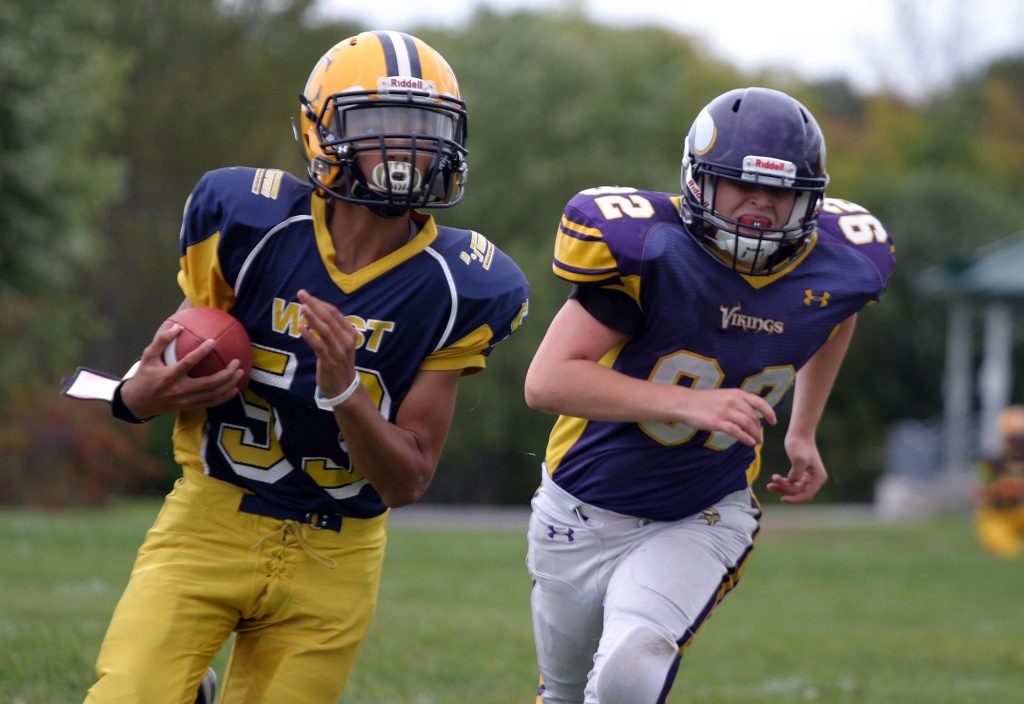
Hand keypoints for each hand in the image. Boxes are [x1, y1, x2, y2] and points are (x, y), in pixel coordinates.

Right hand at [120, 323, 243, 417]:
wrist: (136, 404)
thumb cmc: (143, 377)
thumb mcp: (147, 357)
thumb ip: (161, 341)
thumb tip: (177, 326)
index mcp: (169, 376)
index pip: (188, 363)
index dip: (202, 352)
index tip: (213, 341)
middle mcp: (180, 390)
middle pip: (209, 383)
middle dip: (226, 373)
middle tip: (237, 362)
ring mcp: (186, 400)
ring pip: (213, 395)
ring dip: (229, 384)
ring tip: (240, 373)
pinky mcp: (189, 406)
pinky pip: (211, 403)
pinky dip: (224, 397)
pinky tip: (235, 389)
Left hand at [297, 289, 358, 398]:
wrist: (344, 388)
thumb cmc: (339, 363)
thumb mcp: (340, 344)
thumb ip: (331, 330)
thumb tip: (312, 314)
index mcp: (350, 333)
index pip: (334, 313)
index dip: (320, 302)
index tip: (307, 295)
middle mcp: (346, 340)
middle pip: (329, 318)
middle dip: (314, 304)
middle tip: (301, 294)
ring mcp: (338, 351)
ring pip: (325, 330)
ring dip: (313, 317)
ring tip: (302, 307)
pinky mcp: (329, 361)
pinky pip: (319, 346)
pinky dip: (310, 336)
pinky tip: (301, 328)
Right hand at [682, 388, 776, 446]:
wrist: (686, 403)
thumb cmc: (704, 401)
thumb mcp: (724, 395)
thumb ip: (738, 402)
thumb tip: (752, 414)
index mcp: (736, 393)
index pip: (759, 402)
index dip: (769, 412)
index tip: (773, 421)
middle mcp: (734, 401)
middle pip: (754, 417)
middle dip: (760, 429)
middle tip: (761, 437)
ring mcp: (726, 411)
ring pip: (748, 425)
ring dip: (755, 435)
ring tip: (757, 442)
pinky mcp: (718, 422)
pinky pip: (737, 432)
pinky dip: (746, 438)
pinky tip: (750, 443)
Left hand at [767, 434, 827, 502]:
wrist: (799, 433)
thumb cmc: (800, 444)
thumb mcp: (799, 459)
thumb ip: (797, 474)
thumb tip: (793, 483)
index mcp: (819, 478)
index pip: (807, 495)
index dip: (795, 499)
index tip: (782, 499)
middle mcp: (815, 479)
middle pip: (799, 492)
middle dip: (785, 489)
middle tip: (771, 484)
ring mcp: (808, 476)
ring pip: (794, 488)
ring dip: (782, 487)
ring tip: (770, 485)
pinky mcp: (801, 473)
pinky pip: (791, 482)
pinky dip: (783, 482)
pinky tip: (774, 479)